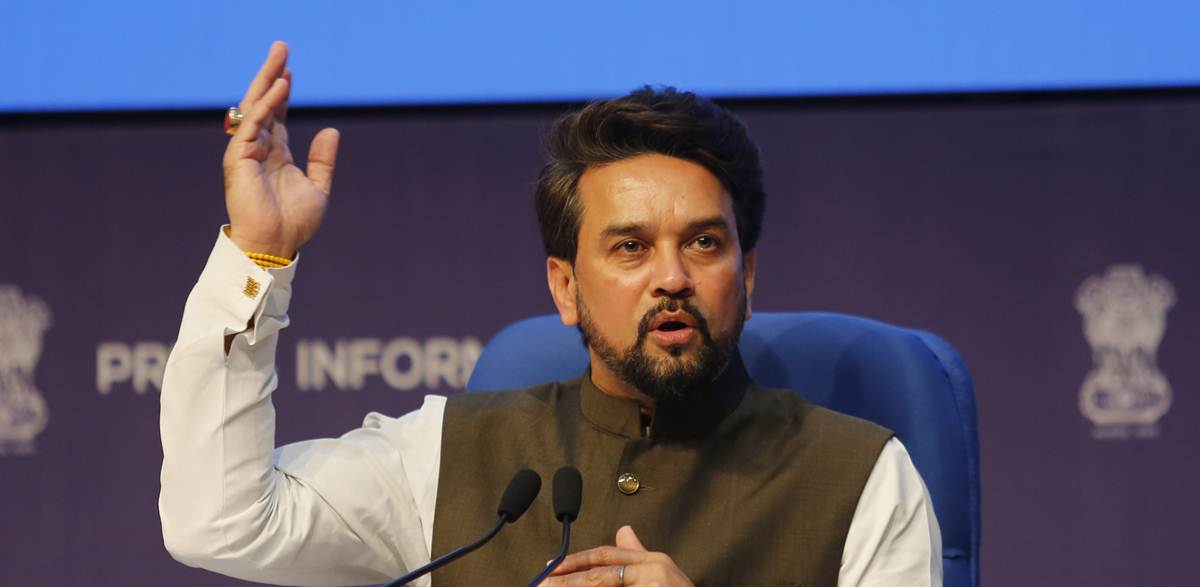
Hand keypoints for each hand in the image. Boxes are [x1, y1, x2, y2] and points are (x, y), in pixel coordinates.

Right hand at [223, 41, 339, 258]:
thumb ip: (323, 159)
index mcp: (276, 154)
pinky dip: (265, 104)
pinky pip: (252, 124)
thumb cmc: (294, 223)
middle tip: (281, 47)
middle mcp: (259, 148)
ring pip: (255, 107)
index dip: (283, 92)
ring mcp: (247, 151)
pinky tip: (279, 87)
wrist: (276, 245)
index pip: (277, 114)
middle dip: (271, 74)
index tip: (290, 71)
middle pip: (264, 103)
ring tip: (280, 58)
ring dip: (267, 80)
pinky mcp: (239, 158)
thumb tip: (332, 129)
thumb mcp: (318, 187)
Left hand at [542, 526, 693, 586]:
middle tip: (541, 583)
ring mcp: (655, 586)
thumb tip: (623, 530)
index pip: (606, 555)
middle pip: (599, 573)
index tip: (550, 568)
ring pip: (602, 585)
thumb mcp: (663, 576)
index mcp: (654, 561)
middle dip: (566, 579)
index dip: (575, 561)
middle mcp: (655, 570)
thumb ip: (638, 556)